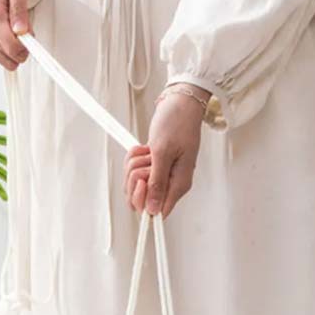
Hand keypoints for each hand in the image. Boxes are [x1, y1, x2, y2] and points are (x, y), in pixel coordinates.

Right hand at [0, 0, 30, 70]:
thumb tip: (21, 31)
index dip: (28, 46)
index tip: (31, 35)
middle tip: (22, 28)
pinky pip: (2, 59)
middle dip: (23, 47)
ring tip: (13, 28)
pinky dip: (8, 49)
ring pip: (8, 62)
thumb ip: (20, 8)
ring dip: (15, 49)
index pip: (14, 49)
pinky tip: (6, 33)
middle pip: (12, 59)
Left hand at [123, 84, 208, 216]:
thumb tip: (153, 210)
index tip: (141, 183)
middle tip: (148, 160)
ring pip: (135, 183)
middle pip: (141, 198)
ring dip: (135, 165)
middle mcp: (171, 183)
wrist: (180, 103)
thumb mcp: (163, 152)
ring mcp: (162, 175)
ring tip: (148, 150)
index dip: (144, 201)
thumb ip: (157, 183)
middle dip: (136, 178)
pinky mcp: (154, 166)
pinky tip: (145, 148)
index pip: (158, 211)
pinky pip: (134, 170)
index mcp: (179, 184)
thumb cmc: (177, 123)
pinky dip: (134, 158)